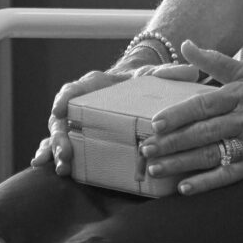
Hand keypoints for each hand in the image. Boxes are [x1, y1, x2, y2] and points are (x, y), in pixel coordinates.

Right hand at [32, 61, 201, 173]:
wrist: (136, 91)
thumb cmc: (142, 82)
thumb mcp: (155, 76)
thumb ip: (169, 74)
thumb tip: (192, 72)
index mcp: (94, 86)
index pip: (75, 89)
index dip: (65, 99)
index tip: (60, 109)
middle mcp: (80, 104)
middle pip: (62, 118)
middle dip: (60, 136)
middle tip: (64, 153)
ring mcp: (77, 123)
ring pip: (59, 135)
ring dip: (56, 150)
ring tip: (62, 168)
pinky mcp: (80, 138)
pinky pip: (63, 147)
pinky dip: (53, 157)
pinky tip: (50, 170)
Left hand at [139, 44, 242, 192]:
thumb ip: (214, 61)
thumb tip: (186, 45)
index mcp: (240, 96)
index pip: (204, 105)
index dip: (178, 115)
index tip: (156, 122)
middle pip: (203, 133)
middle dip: (171, 142)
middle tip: (146, 149)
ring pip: (211, 155)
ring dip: (181, 163)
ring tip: (155, 168)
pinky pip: (228, 176)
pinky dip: (206, 183)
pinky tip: (184, 188)